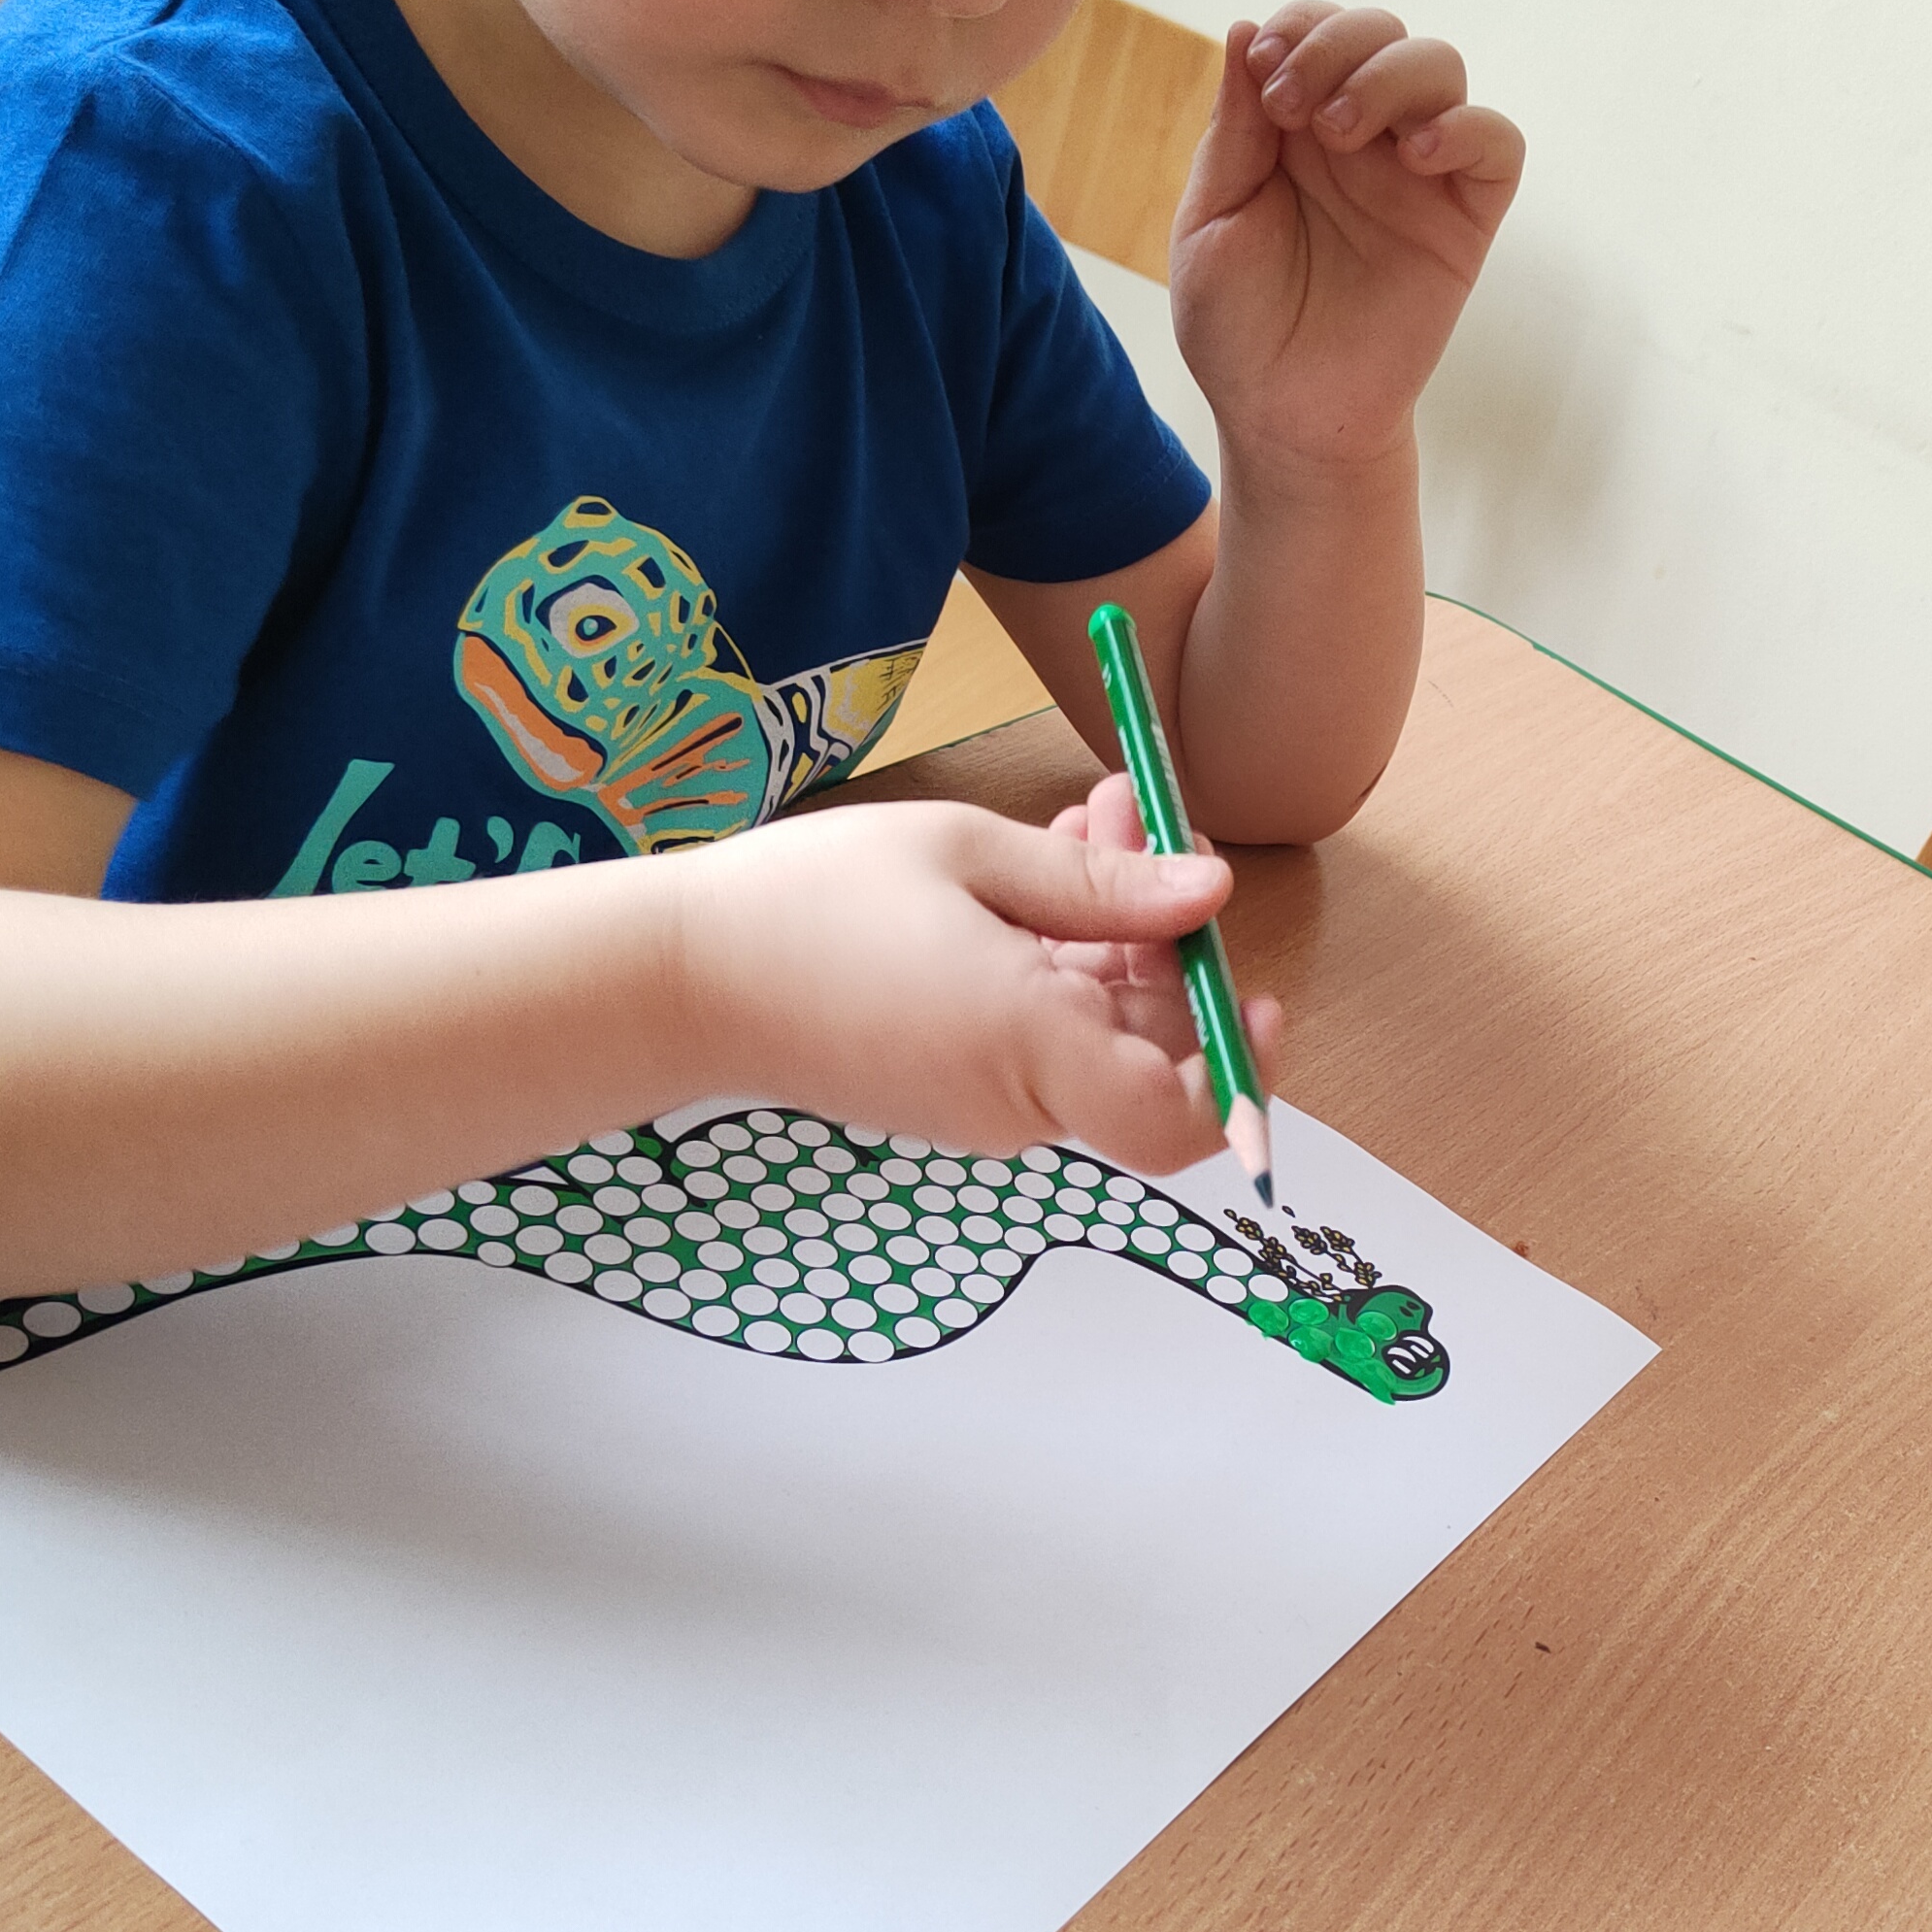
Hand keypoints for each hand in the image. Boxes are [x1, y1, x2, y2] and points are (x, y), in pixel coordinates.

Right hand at [669, 794, 1274, 1168]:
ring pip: (1096, 1028)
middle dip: (1169, 934)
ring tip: (1090, 813)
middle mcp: (1016, 1098)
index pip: (1181, 1118)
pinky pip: (1039, 1028)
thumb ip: (1102, 885)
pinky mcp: (948, 1083)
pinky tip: (1038, 866)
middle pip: (1149, 1049)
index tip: (1257, 989)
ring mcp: (980, 1099)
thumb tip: (1211, 895)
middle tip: (1144, 817)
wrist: (674, 979)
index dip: (1243, 1071)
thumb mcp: (967, 856)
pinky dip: (1059, 953)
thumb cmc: (809, 905)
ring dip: (1112, 925)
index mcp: (1030, 1048)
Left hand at [1170, 1, 1524, 466]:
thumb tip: (1244, 27)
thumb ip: (1234, 131)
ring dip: (1390, 75)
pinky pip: (1497, 145)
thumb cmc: (1238, 327)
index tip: (1263, 68)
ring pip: (1441, 67)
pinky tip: (1414, 156)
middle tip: (1292, 105)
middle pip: (1382, 31)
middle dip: (1336, 44)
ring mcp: (1417, 176)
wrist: (1285, 416)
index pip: (1316, 29)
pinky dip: (1466, 128)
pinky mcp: (1463, 221)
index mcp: (1296, 126)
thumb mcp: (1212, 220)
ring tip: (1341, 133)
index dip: (1297, 26)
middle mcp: (1362, 138)